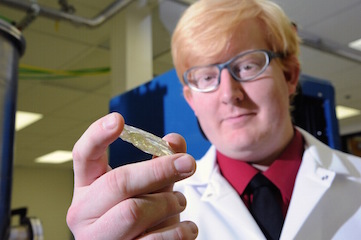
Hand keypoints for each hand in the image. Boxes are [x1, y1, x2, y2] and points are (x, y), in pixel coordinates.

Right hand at [66, 113, 197, 238]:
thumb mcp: (151, 186)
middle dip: (159, 170)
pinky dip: (179, 231)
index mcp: (87, 187)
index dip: (97, 135)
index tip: (118, 119)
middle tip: (188, 163)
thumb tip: (175, 140)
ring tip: (179, 202)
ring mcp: (96, 238)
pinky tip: (188, 227)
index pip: (83, 155)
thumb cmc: (144, 216)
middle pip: (118, 182)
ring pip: (134, 211)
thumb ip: (161, 163)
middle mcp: (83, 212)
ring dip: (168, 203)